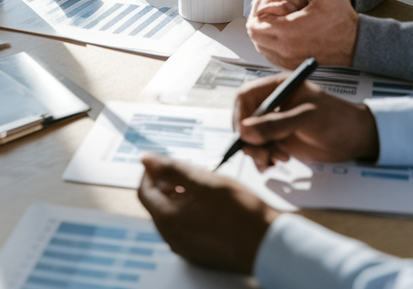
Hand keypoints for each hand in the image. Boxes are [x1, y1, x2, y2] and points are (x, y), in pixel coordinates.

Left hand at [137, 153, 277, 272]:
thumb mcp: (205, 181)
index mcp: (167, 219)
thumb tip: (145, 158)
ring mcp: (184, 248)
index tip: (164, 161)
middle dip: (168, 183)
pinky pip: (184, 229)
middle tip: (190, 171)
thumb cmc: (241, 213)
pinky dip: (189, 213)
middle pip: (157, 204)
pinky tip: (211, 205)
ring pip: (171, 216)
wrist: (268, 246)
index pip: (144, 191)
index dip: (151, 172)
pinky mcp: (198, 253)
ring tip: (204, 186)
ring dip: (180, 197)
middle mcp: (171, 237)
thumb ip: (172, 169)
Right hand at [233, 73, 378, 169]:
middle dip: (249, 140)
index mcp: (277, 87)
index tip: (244, 136)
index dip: (240, 116)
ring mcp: (275, 123)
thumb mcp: (306, 119)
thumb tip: (245, 132)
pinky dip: (264, 159)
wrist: (357, 138)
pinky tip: (277, 162)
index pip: (245, 97)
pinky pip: (261, 150)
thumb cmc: (337, 119)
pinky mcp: (280, 140)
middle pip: (244, 120)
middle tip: (262, 154)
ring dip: (257, 152)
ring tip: (275, 160)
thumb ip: (275, 125)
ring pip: (251, 138)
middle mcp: (272, 104)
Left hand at [246, 0, 358, 67]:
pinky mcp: (293, 65)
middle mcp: (285, 49)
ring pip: (261, 47)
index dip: (257, 10)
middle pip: (254, 36)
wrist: (356, 43)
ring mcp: (289, 60)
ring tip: (276, 20)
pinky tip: (281, 33)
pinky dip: (271, 45)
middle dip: (258, 20)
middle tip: (269, 10)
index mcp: (289, 31)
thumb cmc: (342, 20)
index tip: (266, 2)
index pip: (255, 24)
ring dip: (263, 33)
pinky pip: (271, 56)